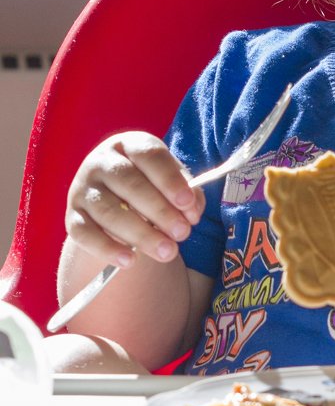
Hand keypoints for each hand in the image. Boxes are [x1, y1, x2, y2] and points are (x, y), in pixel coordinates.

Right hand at [65, 132, 203, 267]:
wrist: (113, 198)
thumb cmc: (151, 184)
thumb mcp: (169, 180)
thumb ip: (186, 192)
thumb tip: (192, 212)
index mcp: (130, 145)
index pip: (150, 156)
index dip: (170, 180)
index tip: (187, 203)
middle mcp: (101, 162)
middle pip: (130, 184)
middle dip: (160, 211)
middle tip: (183, 233)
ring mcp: (83, 188)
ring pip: (109, 211)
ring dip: (141, 234)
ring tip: (167, 252)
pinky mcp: (72, 216)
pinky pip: (84, 234)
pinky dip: (107, 249)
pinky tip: (130, 261)